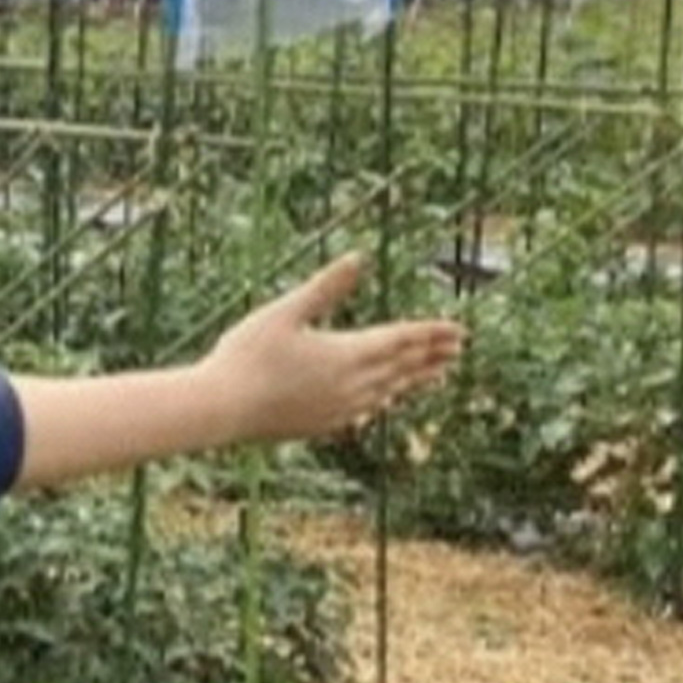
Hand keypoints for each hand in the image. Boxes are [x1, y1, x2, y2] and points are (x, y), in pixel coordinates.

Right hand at [197, 253, 464, 446]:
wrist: (221, 409)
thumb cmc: (246, 354)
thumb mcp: (285, 311)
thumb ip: (326, 288)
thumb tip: (359, 257)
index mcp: (346, 353)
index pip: (401, 341)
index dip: (432, 333)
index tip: (461, 330)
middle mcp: (351, 385)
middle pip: (403, 368)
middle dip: (433, 356)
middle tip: (461, 349)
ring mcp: (339, 409)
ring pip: (390, 391)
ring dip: (415, 380)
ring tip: (437, 376)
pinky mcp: (323, 424)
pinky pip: (367, 409)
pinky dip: (386, 399)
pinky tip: (386, 399)